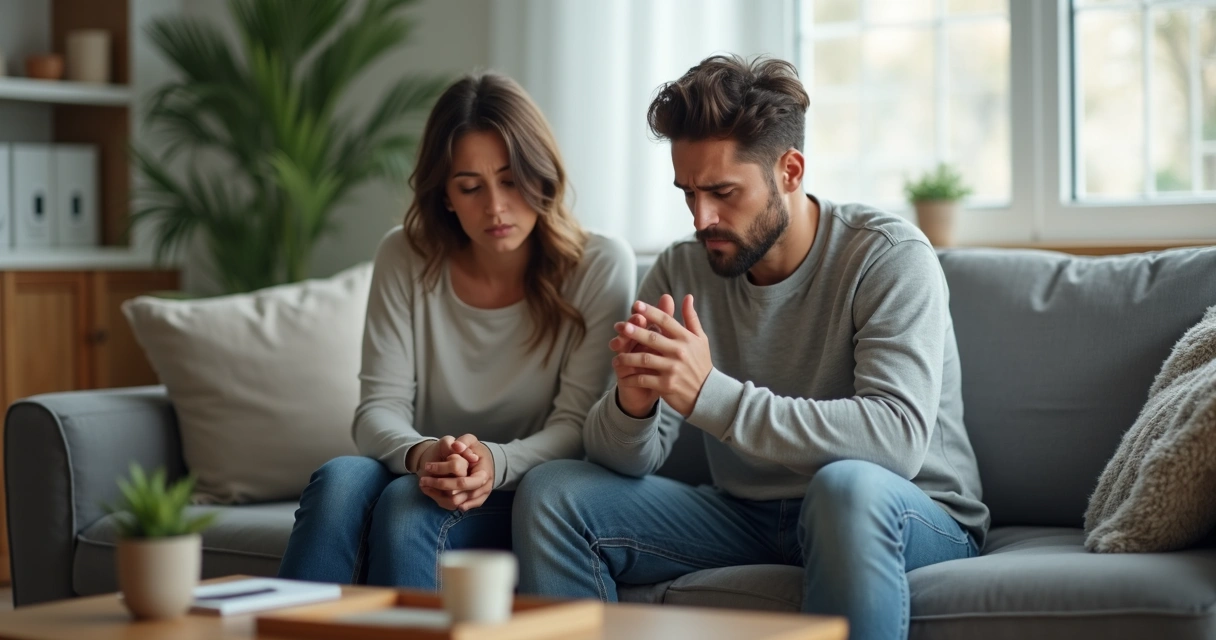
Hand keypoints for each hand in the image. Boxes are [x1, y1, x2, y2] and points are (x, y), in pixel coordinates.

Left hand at [419, 435, 494, 511]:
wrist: (485, 462)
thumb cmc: (476, 450)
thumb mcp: (471, 441)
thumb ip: (464, 442)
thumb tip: (456, 446)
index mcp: (483, 473)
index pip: (463, 482)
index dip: (446, 480)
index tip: (429, 467)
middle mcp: (482, 488)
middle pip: (456, 496)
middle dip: (437, 487)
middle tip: (422, 479)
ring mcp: (478, 497)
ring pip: (454, 503)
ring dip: (437, 496)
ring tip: (424, 485)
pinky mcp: (472, 503)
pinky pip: (455, 507)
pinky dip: (442, 501)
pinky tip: (433, 492)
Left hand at [612, 294, 711, 416]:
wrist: (708, 394)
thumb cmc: (701, 364)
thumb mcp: (700, 339)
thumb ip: (691, 318)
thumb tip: (687, 297)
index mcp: (686, 338)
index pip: (666, 321)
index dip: (650, 311)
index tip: (636, 305)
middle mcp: (679, 351)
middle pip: (653, 338)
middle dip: (635, 332)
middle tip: (620, 326)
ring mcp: (673, 369)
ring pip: (644, 359)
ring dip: (627, 358)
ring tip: (616, 357)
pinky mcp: (666, 385)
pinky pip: (644, 379)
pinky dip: (632, 378)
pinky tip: (623, 377)